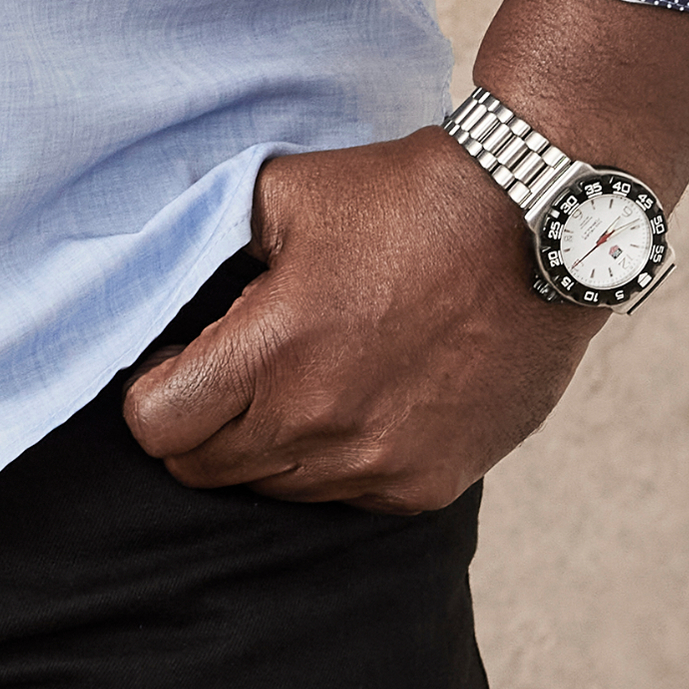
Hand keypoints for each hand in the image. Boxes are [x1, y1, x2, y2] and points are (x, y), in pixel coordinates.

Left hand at [121, 0, 688, 512]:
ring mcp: (376, 462)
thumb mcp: (281, 192)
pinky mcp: (427, 484)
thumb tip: (159, 265)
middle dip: (198, 425)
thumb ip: (209, 235)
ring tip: (300, 379)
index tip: (174, 363)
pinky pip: (346, 495)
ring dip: (267, 447)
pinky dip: (336, 460)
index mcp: (272, 353)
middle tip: (228, 373)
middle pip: (205, 469)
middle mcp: (319, 424)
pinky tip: (360, 398)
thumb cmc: (404, 200)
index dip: (152, 394)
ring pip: (275, 490)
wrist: (536, 227)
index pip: (157, 427)